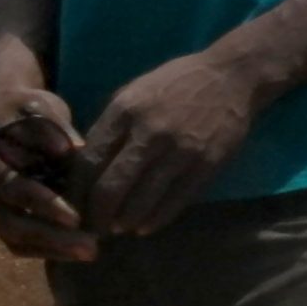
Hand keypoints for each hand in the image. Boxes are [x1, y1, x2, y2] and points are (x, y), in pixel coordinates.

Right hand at [0, 88, 95, 260]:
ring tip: (89, 252)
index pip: (11, 186)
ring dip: (50, 248)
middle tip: (91, 246)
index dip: (42, 203)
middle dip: (50, 236)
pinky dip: (44, 249)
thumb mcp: (38, 105)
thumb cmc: (25, 107)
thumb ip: (49, 126)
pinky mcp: (1, 213)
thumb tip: (70, 150)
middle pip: (9, 221)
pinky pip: (17, 241)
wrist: (6, 109)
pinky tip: (75, 251)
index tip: (76, 217)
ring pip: (12, 237)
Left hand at [82, 51, 265, 234]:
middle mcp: (149, 133)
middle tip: (93, 227)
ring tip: (118, 228)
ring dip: (124, 222)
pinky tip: (144, 226)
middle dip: (97, 215)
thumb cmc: (177, 83)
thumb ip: (111, 128)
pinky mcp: (206, 165)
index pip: (89, 162)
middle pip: (110, 187)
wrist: (232, 77)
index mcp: (125, 112)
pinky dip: (154, 220)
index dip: (77, 191)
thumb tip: (88, 166)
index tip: (73, 206)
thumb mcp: (134, 94)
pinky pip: (174, 202)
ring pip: (141, 201)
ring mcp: (180, 151)